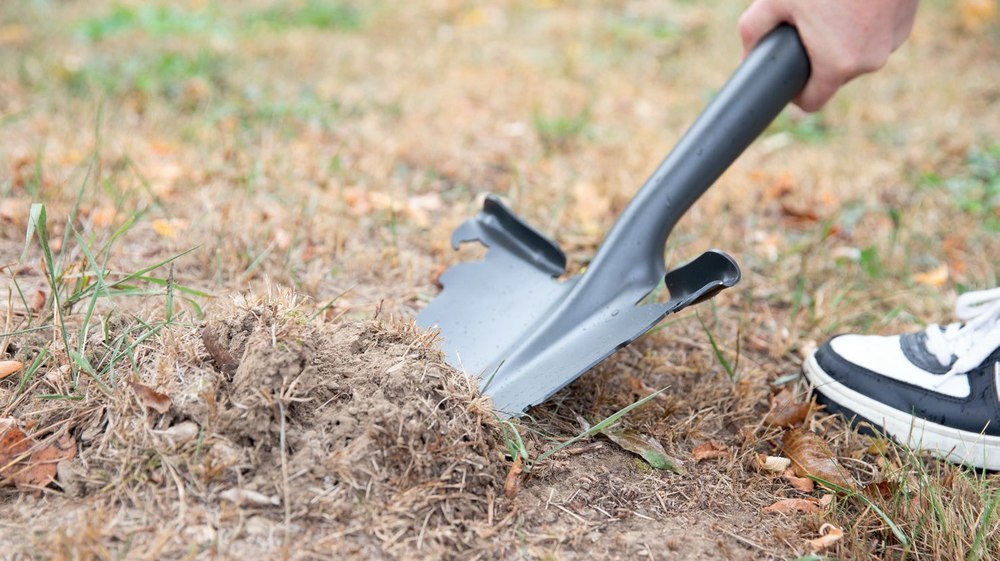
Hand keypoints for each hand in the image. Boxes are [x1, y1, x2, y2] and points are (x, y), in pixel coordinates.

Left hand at [738, 0, 918, 111]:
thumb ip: (754, 30)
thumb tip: (746, 55)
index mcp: (837, 65)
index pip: (811, 102)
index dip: (794, 92)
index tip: (787, 76)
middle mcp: (870, 61)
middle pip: (833, 77)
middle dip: (817, 59)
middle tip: (805, 28)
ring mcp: (893, 41)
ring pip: (856, 54)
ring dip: (841, 40)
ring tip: (829, 10)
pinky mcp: (906, 21)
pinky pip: (876, 34)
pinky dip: (862, 24)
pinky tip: (851, 3)